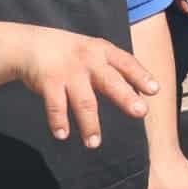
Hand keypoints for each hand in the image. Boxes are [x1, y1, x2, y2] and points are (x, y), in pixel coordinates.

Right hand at [14, 27, 158, 147]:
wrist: (32, 44)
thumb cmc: (72, 54)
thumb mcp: (95, 52)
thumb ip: (114, 70)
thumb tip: (140, 93)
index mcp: (103, 51)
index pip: (127, 63)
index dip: (141, 76)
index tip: (155, 90)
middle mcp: (89, 60)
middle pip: (110, 81)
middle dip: (125, 97)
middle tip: (140, 112)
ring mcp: (69, 71)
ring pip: (84, 100)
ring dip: (89, 124)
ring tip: (94, 143)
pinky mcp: (49, 81)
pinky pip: (56, 105)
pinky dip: (59, 121)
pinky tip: (63, 135)